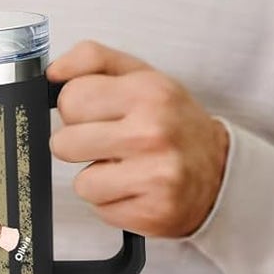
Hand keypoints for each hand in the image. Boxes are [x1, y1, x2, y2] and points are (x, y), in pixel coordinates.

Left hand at [48, 41, 229, 237]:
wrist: (220, 171)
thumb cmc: (174, 122)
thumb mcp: (141, 76)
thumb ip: (92, 60)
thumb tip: (53, 71)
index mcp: (147, 92)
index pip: (70, 99)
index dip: (76, 108)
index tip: (97, 113)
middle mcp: (152, 132)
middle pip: (64, 143)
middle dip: (80, 145)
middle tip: (110, 143)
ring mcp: (155, 176)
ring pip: (81, 183)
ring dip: (98, 178)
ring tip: (126, 168)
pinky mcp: (152, 213)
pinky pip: (100, 209)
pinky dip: (113, 202)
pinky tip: (137, 188)